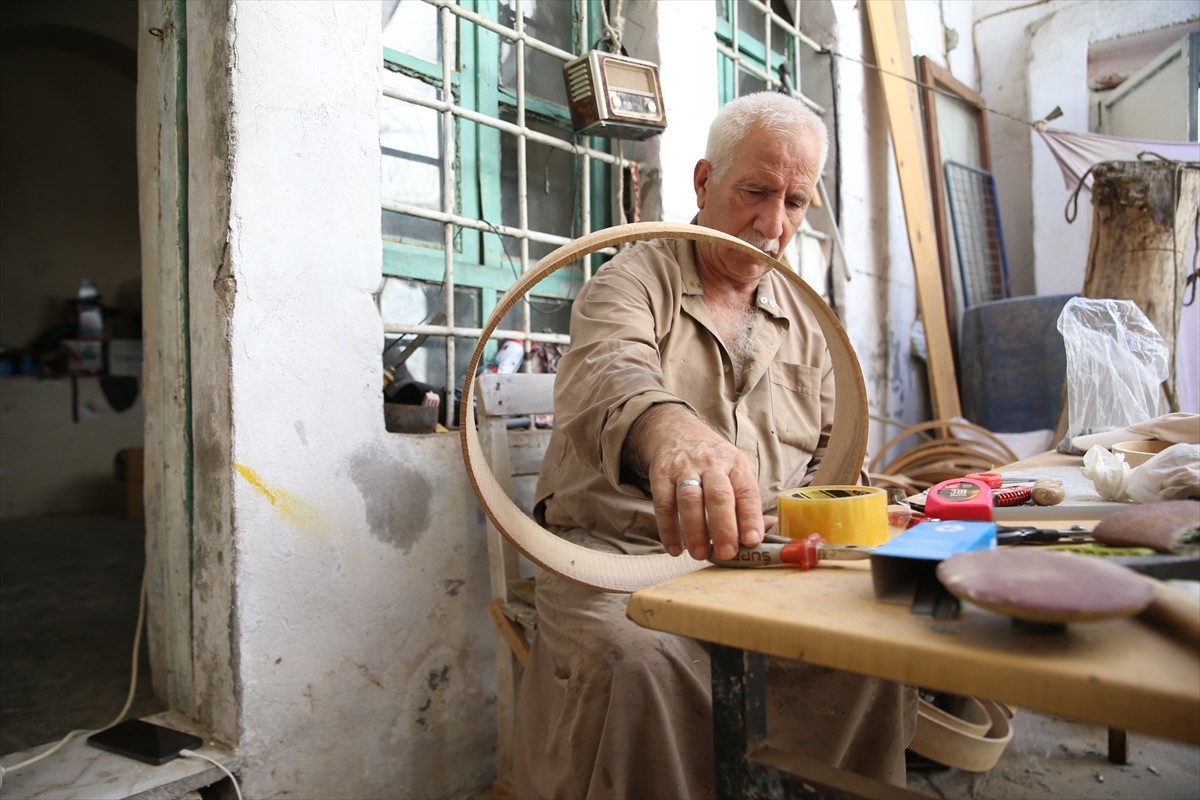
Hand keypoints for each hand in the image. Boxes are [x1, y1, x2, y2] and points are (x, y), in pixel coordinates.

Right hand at [627, 405, 765, 560]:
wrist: (676, 432)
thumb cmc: (712, 461)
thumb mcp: (735, 471)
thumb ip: (747, 503)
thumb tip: (767, 532)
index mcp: (735, 464)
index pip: (746, 491)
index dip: (751, 517)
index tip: (753, 540)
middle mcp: (711, 464)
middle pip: (719, 495)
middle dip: (723, 527)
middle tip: (726, 553)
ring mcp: (684, 468)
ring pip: (690, 500)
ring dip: (695, 530)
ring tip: (699, 554)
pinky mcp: (661, 475)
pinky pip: (663, 503)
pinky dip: (668, 528)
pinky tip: (675, 548)